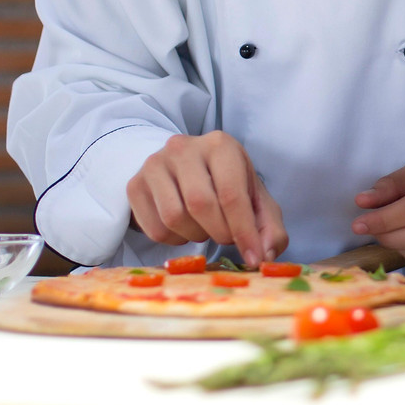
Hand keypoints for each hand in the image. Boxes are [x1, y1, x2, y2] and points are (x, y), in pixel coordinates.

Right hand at [127, 131, 287, 265]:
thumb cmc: (226, 185)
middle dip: (219, 232)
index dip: (244, 232)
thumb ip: (269, 227)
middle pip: (200, 205)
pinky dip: (174, 240)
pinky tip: (183, 227)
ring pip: (174, 218)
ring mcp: (154, 164)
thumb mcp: (254, 200)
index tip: (253, 258)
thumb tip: (266, 255)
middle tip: (226, 238)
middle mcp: (183, 148)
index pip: (231, 194)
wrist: (183, 170)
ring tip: (204, 227)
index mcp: (220, 145)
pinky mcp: (135, 185)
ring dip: (195, 235)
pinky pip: (154, 229)